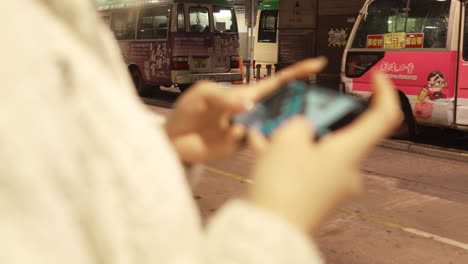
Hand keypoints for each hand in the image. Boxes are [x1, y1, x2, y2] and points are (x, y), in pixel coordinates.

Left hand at [164, 57, 326, 162]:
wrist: (173, 139)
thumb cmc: (187, 111)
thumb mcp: (202, 95)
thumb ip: (224, 98)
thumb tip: (249, 107)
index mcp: (245, 95)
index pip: (276, 83)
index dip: (297, 73)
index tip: (318, 64)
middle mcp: (252, 112)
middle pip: (282, 107)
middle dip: (298, 105)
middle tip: (313, 109)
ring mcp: (248, 131)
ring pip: (273, 128)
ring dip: (280, 127)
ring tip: (280, 128)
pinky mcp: (241, 148)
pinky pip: (255, 144)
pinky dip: (257, 141)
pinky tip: (247, 138)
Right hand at [248, 71, 401, 233]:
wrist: (270, 231)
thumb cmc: (284, 187)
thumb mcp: (287, 139)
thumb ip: (299, 123)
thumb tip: (302, 127)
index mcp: (349, 152)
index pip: (383, 116)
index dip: (384, 91)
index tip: (375, 76)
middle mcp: (347, 171)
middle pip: (339, 133)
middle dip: (313, 119)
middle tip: (292, 112)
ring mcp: (332, 187)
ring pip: (315, 151)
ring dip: (293, 139)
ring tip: (265, 131)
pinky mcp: (316, 197)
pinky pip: (305, 168)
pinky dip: (288, 158)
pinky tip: (263, 149)